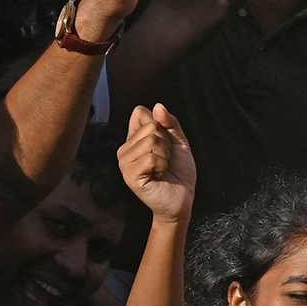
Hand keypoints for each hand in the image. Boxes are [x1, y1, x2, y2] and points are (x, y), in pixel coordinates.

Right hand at [119, 104, 194, 223]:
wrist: (181, 199)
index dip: (161, 123)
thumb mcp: (179, 142)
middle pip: (150, 125)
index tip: (166, 142)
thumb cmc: (178, 172)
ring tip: (162, 168)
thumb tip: (158, 106)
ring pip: (152, 140)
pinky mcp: (130, 176)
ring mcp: (124, 163)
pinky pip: (152, 157)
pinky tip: (158, 176)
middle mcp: (124, 150)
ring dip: (166, 155)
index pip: (140, 113)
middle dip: (167, 142)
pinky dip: (163, 166)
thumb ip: (170, 123)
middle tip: (166, 159)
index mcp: (133, 140)